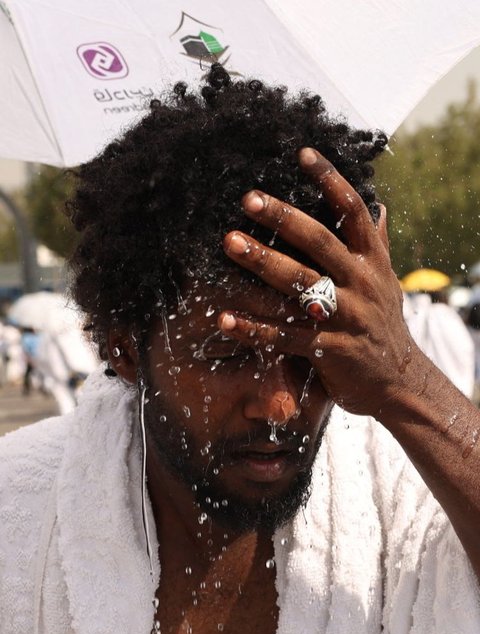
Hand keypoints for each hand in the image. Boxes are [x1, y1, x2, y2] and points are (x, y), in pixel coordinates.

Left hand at [219, 147, 416, 416]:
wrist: (398, 381)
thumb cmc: (383, 325)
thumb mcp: (387, 282)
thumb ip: (378, 244)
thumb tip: (379, 206)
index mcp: (373, 261)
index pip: (353, 212)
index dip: (330, 180)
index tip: (302, 153)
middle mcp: (362, 283)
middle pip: (320, 242)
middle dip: (283, 218)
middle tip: (248, 199)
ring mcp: (346, 317)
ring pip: (300, 284)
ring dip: (262, 262)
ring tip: (229, 242)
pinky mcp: (329, 351)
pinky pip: (285, 336)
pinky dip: (253, 328)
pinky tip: (224, 318)